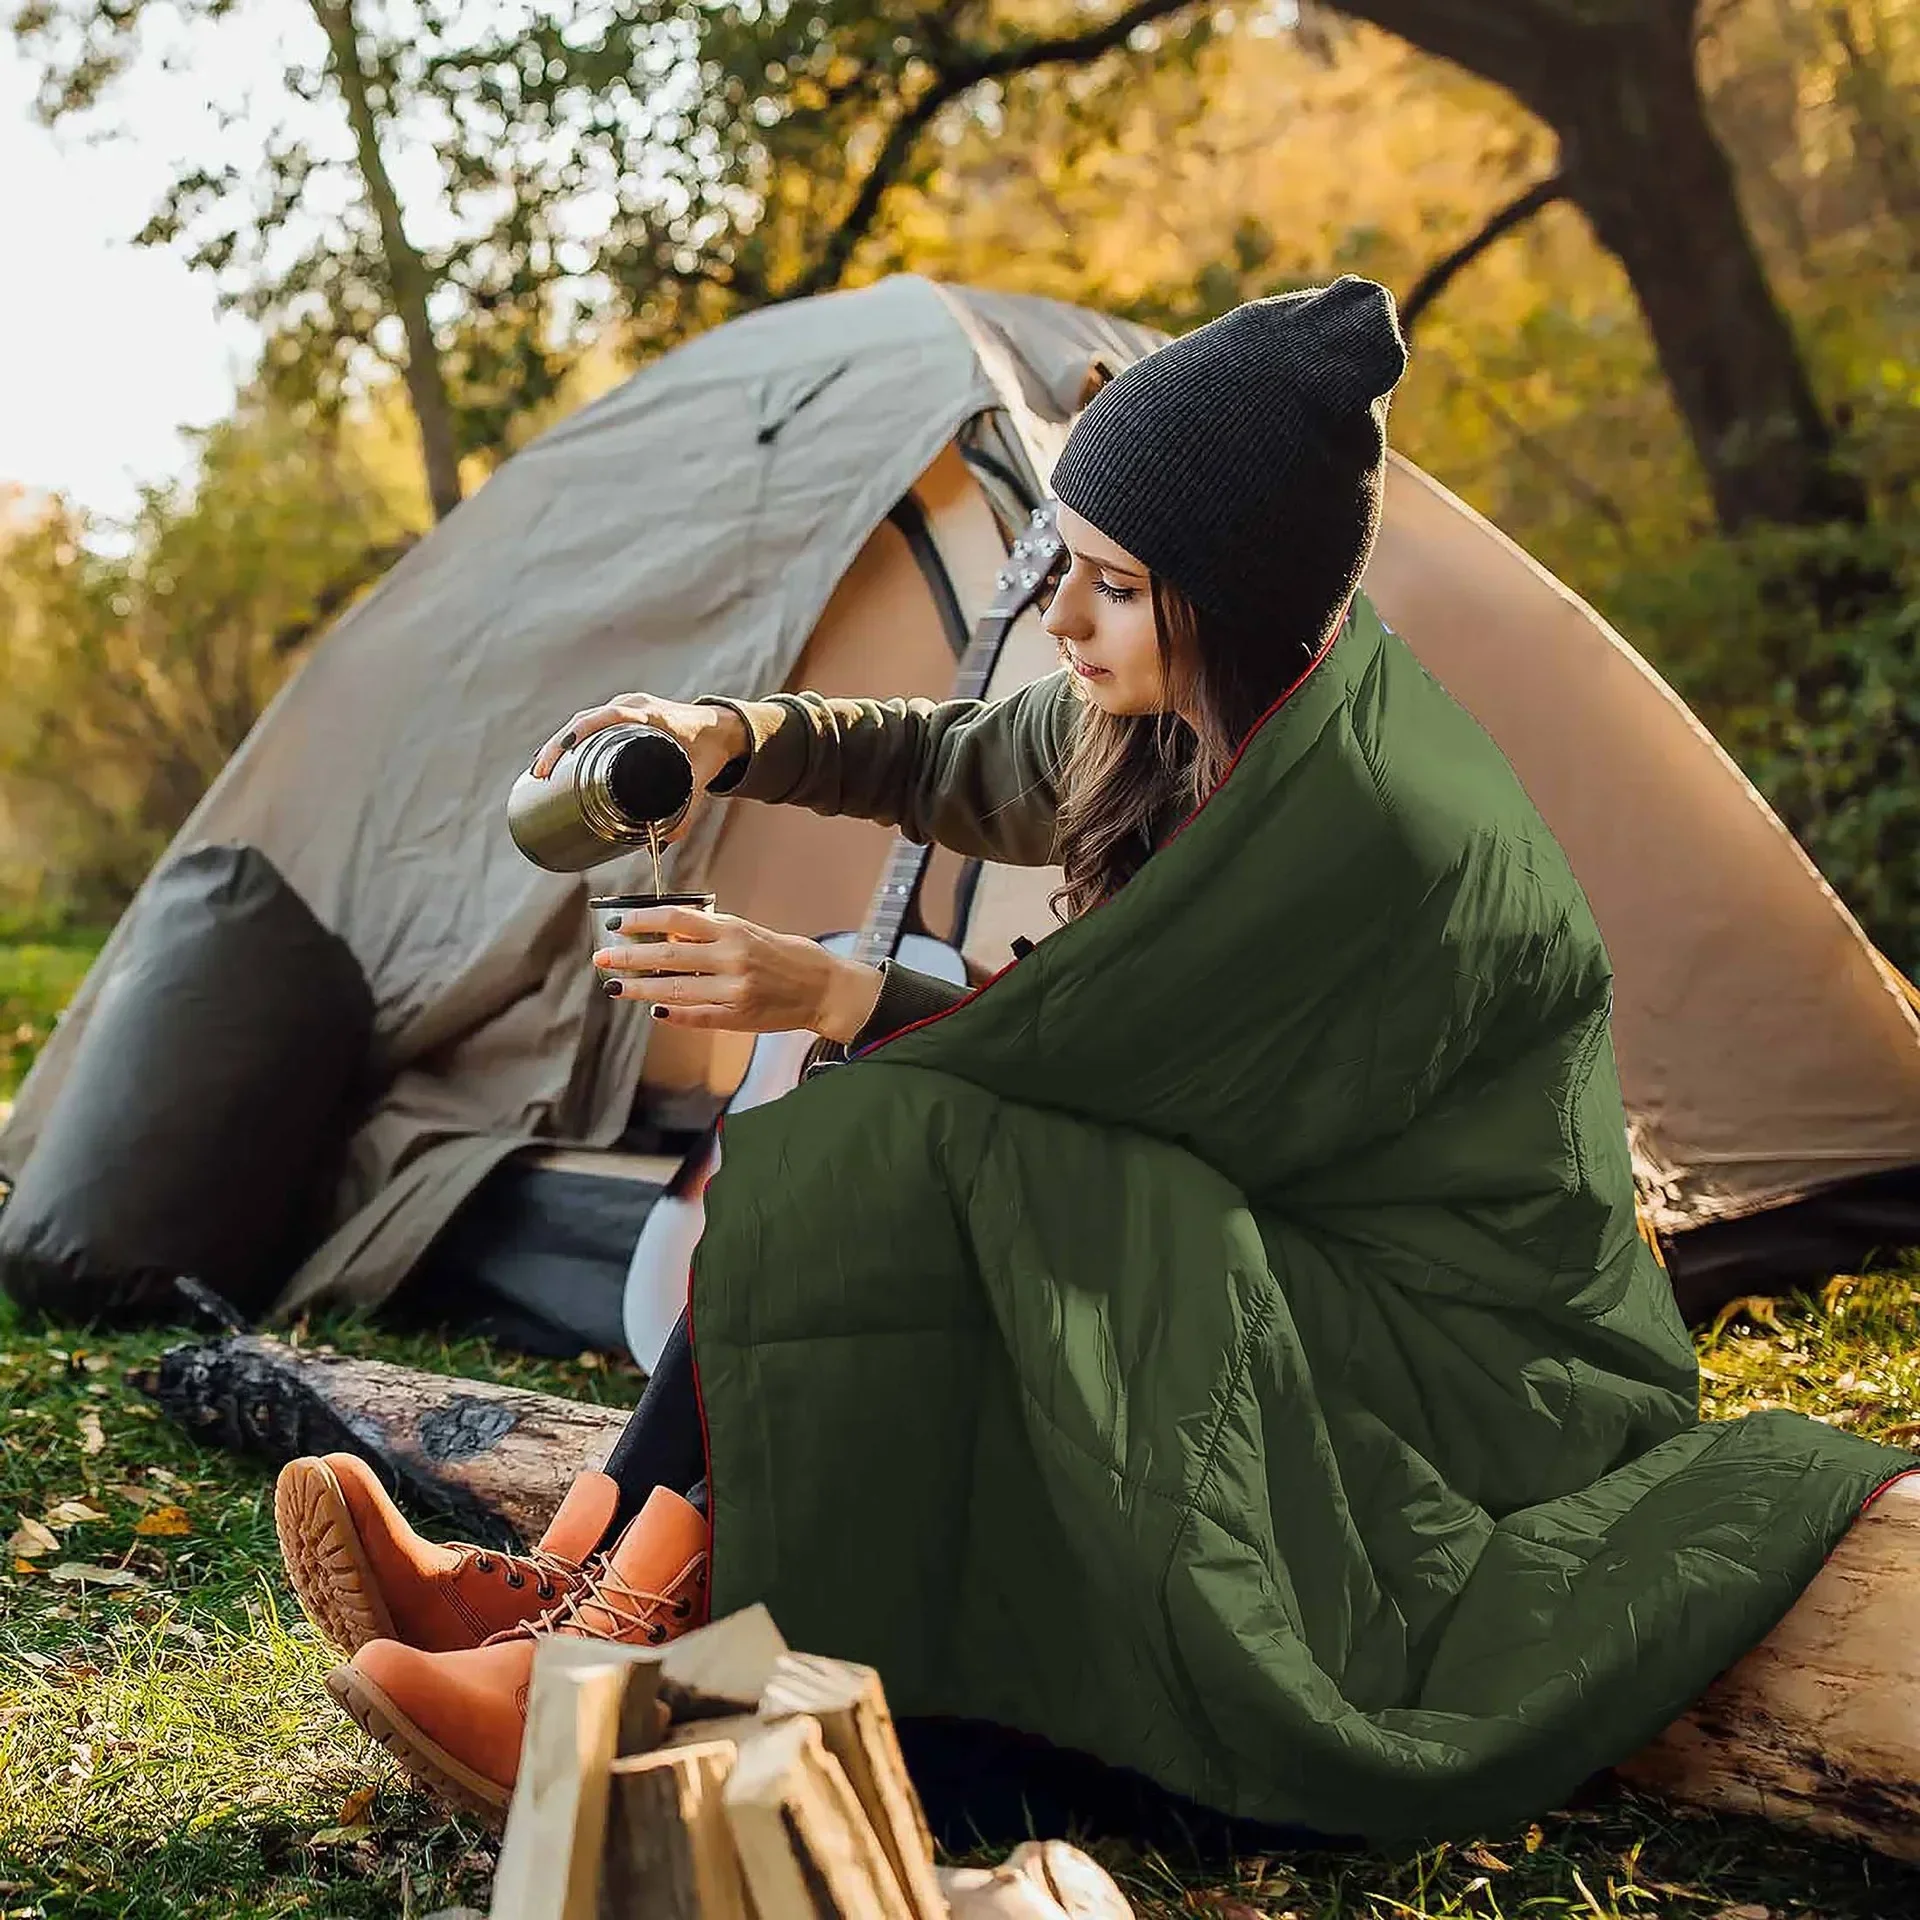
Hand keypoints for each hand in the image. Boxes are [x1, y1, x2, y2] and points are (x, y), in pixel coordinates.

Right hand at [530, 693, 749, 841]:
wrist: (722, 727)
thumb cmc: (711, 749)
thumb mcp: (701, 779)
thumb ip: (688, 812)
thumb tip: (665, 844)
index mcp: (650, 714)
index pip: (606, 717)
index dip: (580, 732)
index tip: (560, 751)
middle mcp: (633, 707)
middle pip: (585, 720)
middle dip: (557, 746)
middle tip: (539, 774)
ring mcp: (625, 709)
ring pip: (582, 721)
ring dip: (558, 743)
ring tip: (539, 771)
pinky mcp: (621, 717)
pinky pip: (589, 723)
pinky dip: (569, 738)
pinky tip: (551, 757)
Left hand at [594, 905, 884, 1040]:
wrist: (825, 989)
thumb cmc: (788, 956)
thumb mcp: (750, 932)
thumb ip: (712, 934)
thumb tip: (669, 936)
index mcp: (733, 931)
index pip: (676, 920)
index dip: (642, 920)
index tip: (616, 923)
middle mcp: (732, 958)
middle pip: (668, 955)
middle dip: (629, 956)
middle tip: (602, 957)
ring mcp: (734, 990)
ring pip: (675, 989)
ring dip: (640, 989)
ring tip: (616, 986)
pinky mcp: (738, 1017)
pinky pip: (696, 1016)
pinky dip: (673, 1014)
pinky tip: (654, 1011)